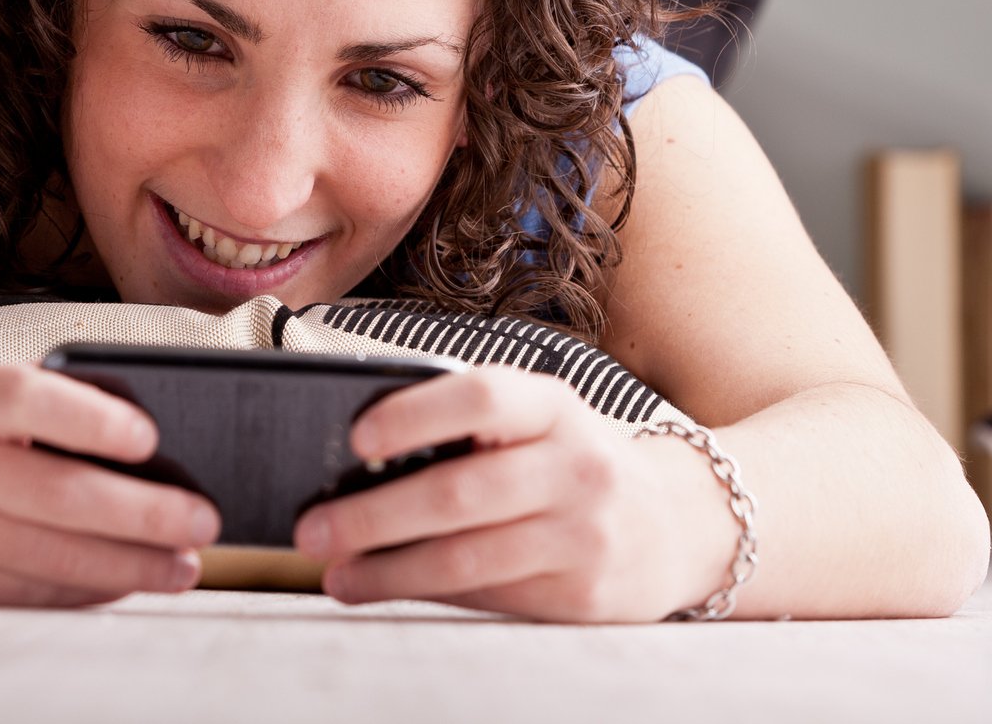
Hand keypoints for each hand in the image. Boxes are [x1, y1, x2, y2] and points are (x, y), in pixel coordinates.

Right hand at [0, 362, 220, 606]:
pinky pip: (36, 594)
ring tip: (184, 563)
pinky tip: (134, 578)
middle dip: (140, 514)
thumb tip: (162, 446)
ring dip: (130, 565)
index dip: (88, 418)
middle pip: (54, 495)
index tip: (150, 435)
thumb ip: (58, 404)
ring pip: (51, 559)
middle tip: (201, 518)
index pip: (26, 400)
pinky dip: (93, 590)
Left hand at [292, 366, 725, 621]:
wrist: (679, 524)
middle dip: (374, 515)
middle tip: (312, 530)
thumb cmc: (574, 462)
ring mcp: (585, 535)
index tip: (355, 437)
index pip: (482, 396)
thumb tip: (357, 467)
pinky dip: (428, 593)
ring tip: (335, 574)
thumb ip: (470, 433)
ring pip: (468, 559)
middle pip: (460, 492)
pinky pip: (489, 596)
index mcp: (556, 406)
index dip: (415, 413)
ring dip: (389, 571)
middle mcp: (577, 466)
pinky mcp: (583, 595)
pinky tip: (387, 587)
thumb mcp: (541, 425)